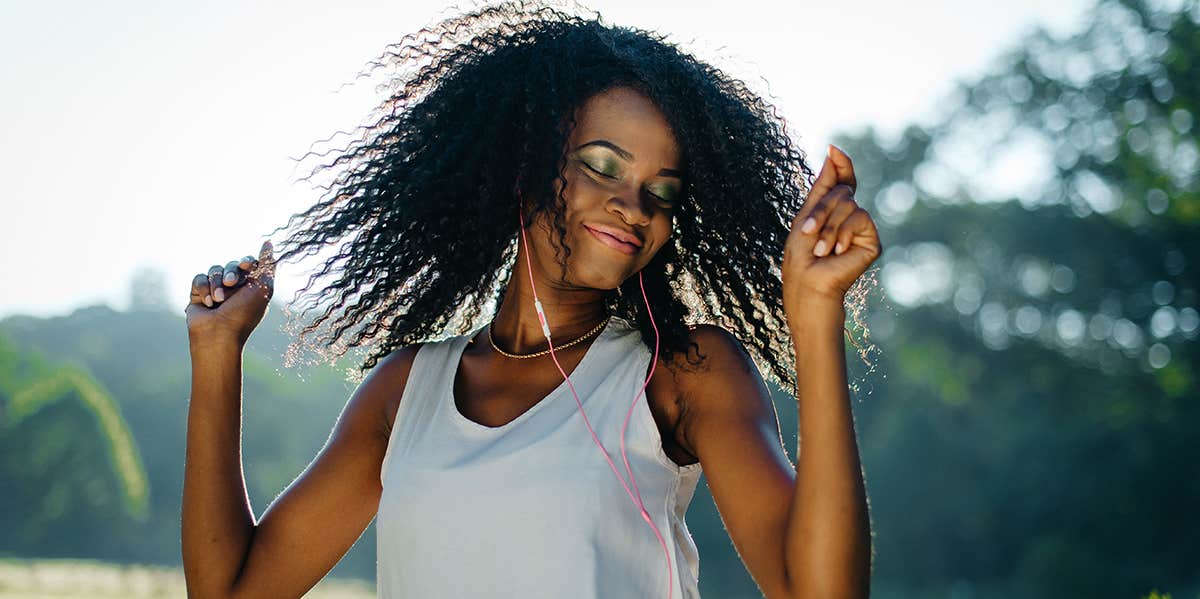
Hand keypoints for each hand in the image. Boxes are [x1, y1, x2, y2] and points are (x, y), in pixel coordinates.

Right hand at [185, 240, 275, 346]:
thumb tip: (268, 242)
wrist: (219, 333)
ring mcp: (215, 290)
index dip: (246, 262)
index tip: (245, 265)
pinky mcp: (198, 294)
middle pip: (230, 265)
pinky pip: (199, 278)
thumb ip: (267, 264)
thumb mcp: (263, 287)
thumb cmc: (244, 313)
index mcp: (251, 286)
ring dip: (217, 283)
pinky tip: (209, 303)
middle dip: (230, 273)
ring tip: (219, 300)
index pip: (248, 263)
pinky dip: (204, 288)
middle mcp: (234, 287)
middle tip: (230, 283)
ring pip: (214, 270)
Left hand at [782, 145, 881, 310]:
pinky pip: (860, 217)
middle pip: (841, 191)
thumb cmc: (801, 256)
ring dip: (828, 225)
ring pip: (849, 203)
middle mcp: (849, 217)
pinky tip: (836, 251)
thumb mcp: (807, 214)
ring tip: (820, 249)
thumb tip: (834, 150)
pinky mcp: (872, 241)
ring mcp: (861, 229)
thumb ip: (823, 185)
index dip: (840, 164)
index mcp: (832, 211)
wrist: (809, 285)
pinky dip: (842, 232)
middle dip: (821, 209)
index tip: (832, 148)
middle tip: (807, 231)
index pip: (842, 181)